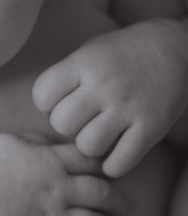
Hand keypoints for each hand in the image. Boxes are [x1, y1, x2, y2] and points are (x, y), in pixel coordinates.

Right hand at [0, 132, 126, 215]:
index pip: (92, 160)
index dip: (105, 166)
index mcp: (50, 160)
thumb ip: (38, 141)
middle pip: (103, 194)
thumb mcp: (9, 141)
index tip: (106, 174)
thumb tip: (54, 142)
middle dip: (117, 202)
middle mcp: (56, 189)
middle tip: (120, 207)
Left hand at [32, 19, 187, 176]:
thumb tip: (45, 108)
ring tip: (97, 137)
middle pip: (62, 124)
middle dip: (66, 128)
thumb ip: (66, 77)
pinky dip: (114, 166)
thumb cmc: (120, 54)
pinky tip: (114, 157)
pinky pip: (122, 161)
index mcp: (83, 64)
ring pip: (88, 145)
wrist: (174, 49)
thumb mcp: (88, 53)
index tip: (59, 103)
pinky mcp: (152, 126)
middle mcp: (103, 85)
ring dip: (89, 147)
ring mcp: (128, 107)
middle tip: (80, 122)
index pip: (42, 95)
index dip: (46, 105)